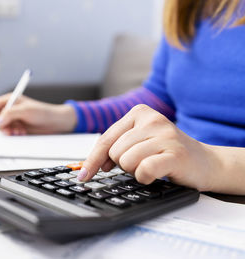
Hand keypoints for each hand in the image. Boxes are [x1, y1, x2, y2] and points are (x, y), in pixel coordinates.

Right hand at [0, 93, 76, 134]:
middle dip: (3, 126)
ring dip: (9, 131)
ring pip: (2, 127)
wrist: (55, 122)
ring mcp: (13, 118)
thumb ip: (10, 114)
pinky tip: (22, 133)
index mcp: (10, 99)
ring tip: (20, 131)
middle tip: (11, 130)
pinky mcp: (17, 127)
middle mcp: (10, 109)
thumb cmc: (43, 112)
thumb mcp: (26, 111)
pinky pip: (9, 133)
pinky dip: (14, 134)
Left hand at [78, 104, 218, 190]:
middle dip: (124, 165)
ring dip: (136, 171)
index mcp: (139, 113)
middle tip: (143, 162)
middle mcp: (152, 119)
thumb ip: (115, 147)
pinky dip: (146, 177)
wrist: (206, 162)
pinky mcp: (175, 153)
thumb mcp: (139, 142)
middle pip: (114, 153)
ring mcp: (165, 135)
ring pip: (126, 162)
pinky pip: (144, 170)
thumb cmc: (167, 153)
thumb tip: (89, 166)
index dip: (93, 160)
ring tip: (152, 165)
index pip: (105, 139)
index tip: (84, 175)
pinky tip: (157, 173)